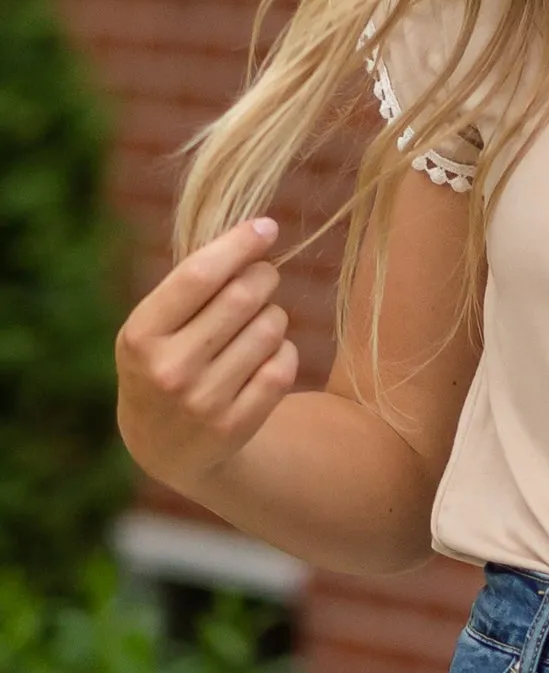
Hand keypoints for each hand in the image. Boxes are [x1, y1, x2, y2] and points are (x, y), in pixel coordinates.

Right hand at [115, 217, 298, 497]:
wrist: (162, 446)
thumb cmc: (164, 361)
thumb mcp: (154, 326)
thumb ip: (193, 284)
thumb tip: (260, 232)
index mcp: (140, 335)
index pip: (199, 275)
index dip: (239, 244)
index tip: (268, 226)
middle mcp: (168, 369)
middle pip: (243, 296)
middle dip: (264, 276)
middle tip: (265, 276)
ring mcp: (202, 401)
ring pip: (271, 328)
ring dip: (275, 315)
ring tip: (260, 321)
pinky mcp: (236, 425)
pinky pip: (283, 365)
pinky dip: (284, 350)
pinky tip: (267, 353)